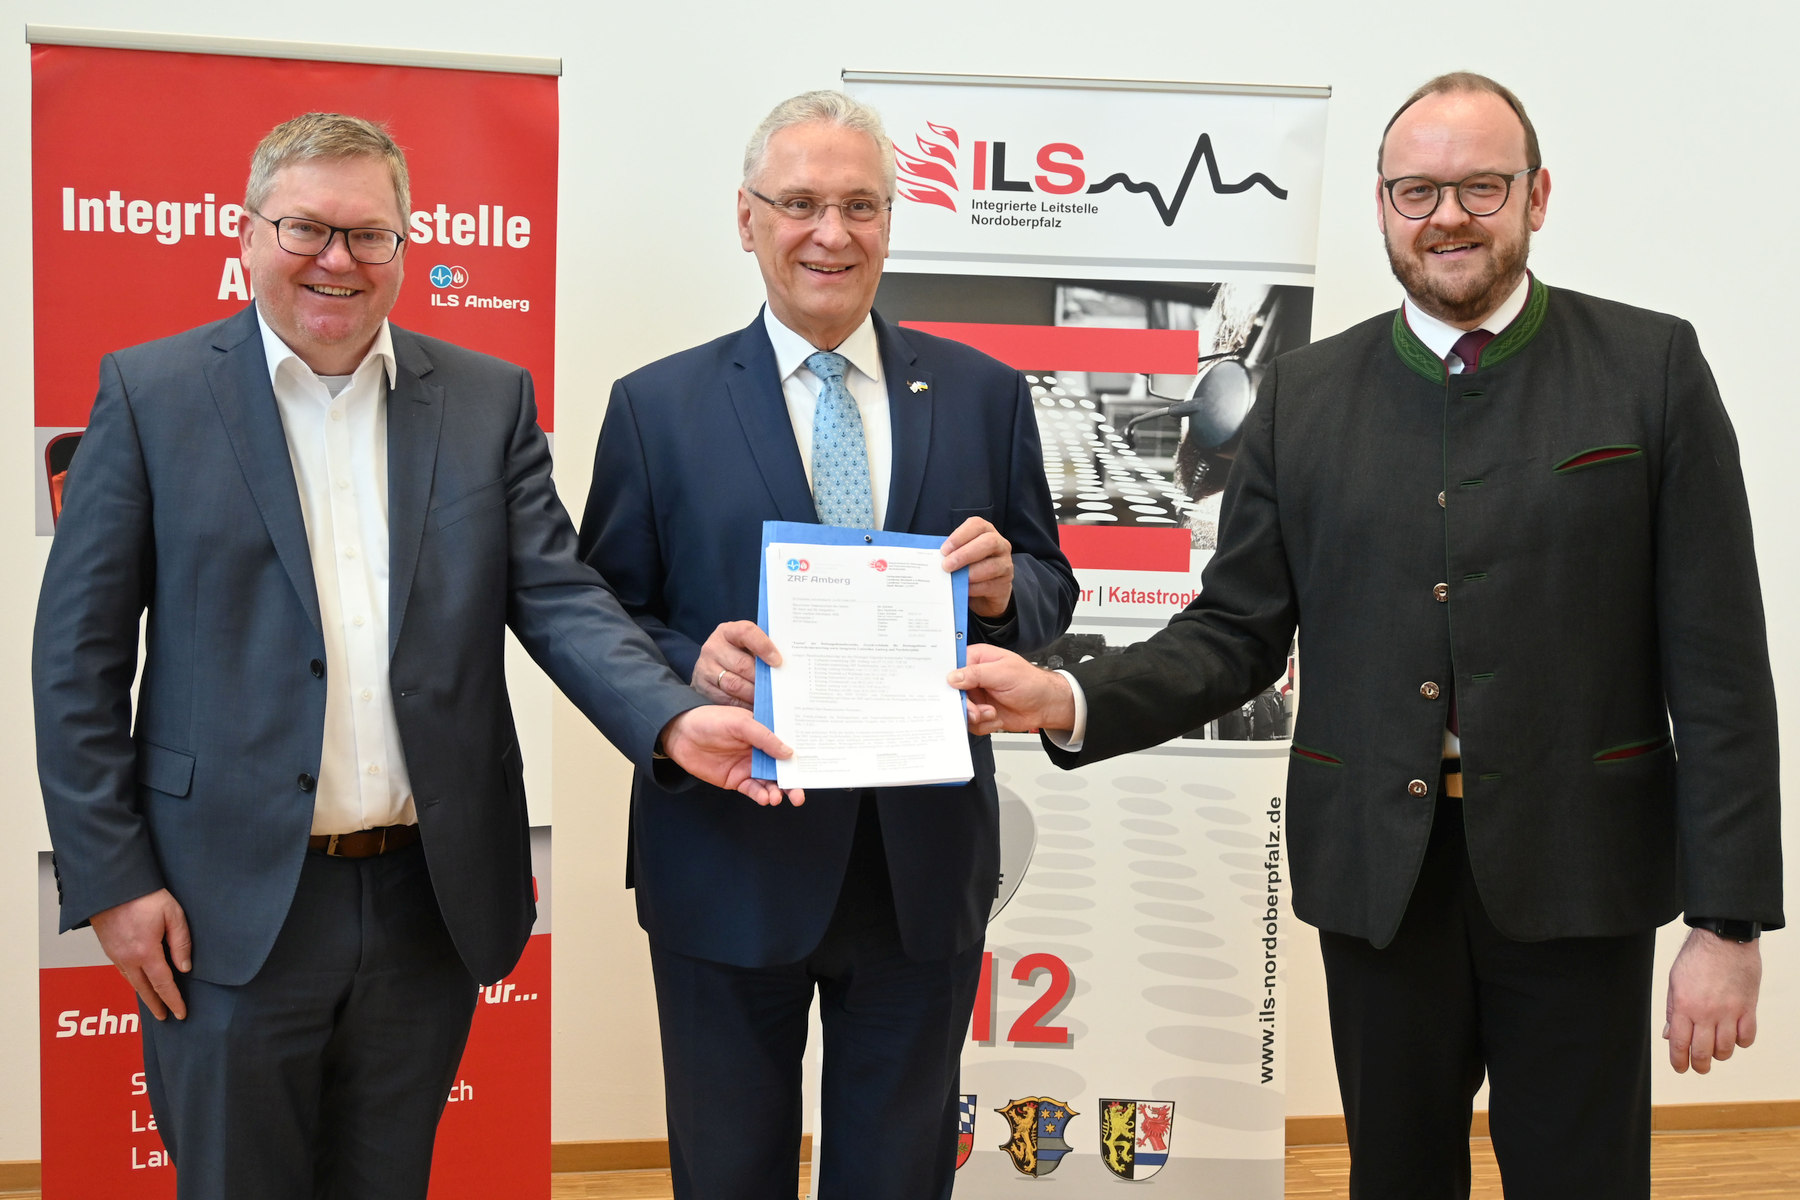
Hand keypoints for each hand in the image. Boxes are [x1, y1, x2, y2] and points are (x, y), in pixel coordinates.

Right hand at [89, 889, 190, 1020]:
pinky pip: (122, 972)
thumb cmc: (144, 896)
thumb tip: (185, 968)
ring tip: (154, 1004)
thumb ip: (181, 942)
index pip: (163, 984)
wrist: (112, 886)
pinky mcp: (109, 949)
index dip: (173, 1000)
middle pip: (145, 989)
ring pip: (132, 982)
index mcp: (146, 952)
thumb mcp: (173, 914)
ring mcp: (116, 955)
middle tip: (166, 1017)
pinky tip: (138, 983)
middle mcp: (128, 958)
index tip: (181, 1013)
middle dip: (157, 1004)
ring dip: (144, 995)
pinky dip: (132, 982)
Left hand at [661, 706, 804, 806]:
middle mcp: (761, 751)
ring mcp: (750, 766)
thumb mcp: (740, 723)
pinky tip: (765, 798)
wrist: (680, 735)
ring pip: (771, 783)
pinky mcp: (738, 780)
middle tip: (799, 795)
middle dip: (793, 783)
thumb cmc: (710, 721)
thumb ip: (765, 737)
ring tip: (778, 797)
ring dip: (778, 792)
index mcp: (765, 733)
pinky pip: (754, 790)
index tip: (813, 769)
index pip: (788, 746)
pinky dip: (762, 795)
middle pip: (783, 769)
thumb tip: (789, 753)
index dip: (802, 757)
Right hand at [692, 621, 781, 709]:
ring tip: (767, 699)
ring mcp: (705, 666)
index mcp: (728, 631)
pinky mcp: (702, 685)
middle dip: (761, 679)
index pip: (746, 632)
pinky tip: (753, 706)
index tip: (778, 662)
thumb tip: (783, 667)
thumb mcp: (747, 646)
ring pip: (734, 684)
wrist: (711, 665)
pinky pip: (725, 699)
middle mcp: (714, 647)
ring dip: (753, 694)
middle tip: (776, 689)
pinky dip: (742, 704)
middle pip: (742, 664)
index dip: (764, 646)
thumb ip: (762, 651)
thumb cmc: (738, 654)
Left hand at [941, 516, 1013, 619]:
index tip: (944, 550)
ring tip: (954, 579)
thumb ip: (951, 553)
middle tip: (947, 565)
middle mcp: (1000, 545)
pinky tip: (963, 589)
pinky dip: (974, 588)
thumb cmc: (969, 568)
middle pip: (988, 542)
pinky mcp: (1004, 584)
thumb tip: (933, 557)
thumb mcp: (961, 556)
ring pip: (992, 565)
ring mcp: (1005, 564)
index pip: (977, 525)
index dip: (960, 535)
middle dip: (965, 554)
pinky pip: (990, 585)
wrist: (985, 593)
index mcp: (986, 532)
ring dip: (970, 572)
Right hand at [948, 644, 1074, 735]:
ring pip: (960, 710)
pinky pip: (971, 723)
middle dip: (964, 704)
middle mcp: (974, 678)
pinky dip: (984, 724)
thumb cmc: (1031, 682)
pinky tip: (996, 718)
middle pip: (953, 692)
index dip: (947, 679)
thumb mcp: (1003, 672)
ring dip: (976, 716)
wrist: (1045, 706)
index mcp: (977, 659)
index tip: (950, 691)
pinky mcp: (980, 713)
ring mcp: (976, 697)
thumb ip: (976, 673)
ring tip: (991, 713)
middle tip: (975, 710)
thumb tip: (953, 677)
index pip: (952, 666)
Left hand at [1664, 926, 1761, 1072]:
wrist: (1724, 939)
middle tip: (1699, 1067)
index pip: (1680, 1043)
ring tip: (1716, 1051)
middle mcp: (1706, 1012)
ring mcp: (1729, 1012)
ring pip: (1726, 1048)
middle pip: (1703, 1051)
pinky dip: (1741, 1042)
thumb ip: (1673, 1010)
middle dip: (1699, 1065)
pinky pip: (1747, 1037)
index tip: (1680, 1068)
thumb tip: (1669, 1034)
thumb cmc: (1697, 957)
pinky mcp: (1747, 1008)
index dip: (1678, 1061)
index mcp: (1684, 1005)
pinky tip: (1735, 1037)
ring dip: (1720, 1055)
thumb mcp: (1675, 982)